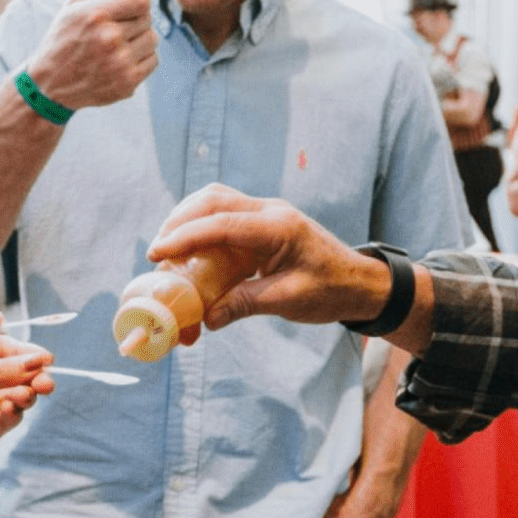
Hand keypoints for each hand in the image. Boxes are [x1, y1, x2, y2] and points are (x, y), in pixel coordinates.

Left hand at [0, 335, 53, 498]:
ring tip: (29, 396)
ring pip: (13, 394)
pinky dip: (13, 412)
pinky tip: (10, 410)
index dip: (23, 351)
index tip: (46, 359)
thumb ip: (1, 371)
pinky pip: (8, 417)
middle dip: (30, 375)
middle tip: (47, 381)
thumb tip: (39, 360)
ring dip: (25, 394)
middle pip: (11, 370)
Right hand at [22, 0, 156, 110]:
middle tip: (114, 29)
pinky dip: (141, 58)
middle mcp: (109, 39)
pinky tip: (121, 60)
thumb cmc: (65, 39)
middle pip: (148, 18)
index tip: (125, 6)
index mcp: (96, 15)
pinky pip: (153, 60)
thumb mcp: (74, 3)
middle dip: (135, 19)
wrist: (51, 85)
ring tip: (118, 45)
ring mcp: (120, 63)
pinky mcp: (128, 83)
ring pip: (152, 38)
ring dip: (140, 39)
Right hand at [146, 184, 390, 329]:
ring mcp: (267, 211)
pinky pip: (225, 212)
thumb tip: (206, 318)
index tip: (157, 253)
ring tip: (168, 248)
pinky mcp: (264, 220)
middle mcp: (271, 211)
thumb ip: (246, 303)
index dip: (185, 237)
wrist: (361, 282)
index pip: (222, 224)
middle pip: (213, 200)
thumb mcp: (290, 301)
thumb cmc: (332, 291)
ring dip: (188, 219)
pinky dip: (202, 224)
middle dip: (179, 222)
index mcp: (279, 228)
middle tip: (157, 252)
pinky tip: (191, 247)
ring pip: (216, 199)